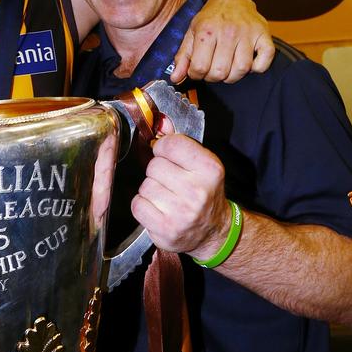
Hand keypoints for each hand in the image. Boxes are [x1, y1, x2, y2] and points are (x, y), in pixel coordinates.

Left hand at [130, 134, 231, 256]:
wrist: (213, 231)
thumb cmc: (204, 192)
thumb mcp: (202, 165)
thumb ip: (180, 142)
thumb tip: (159, 120)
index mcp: (210, 169)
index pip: (170, 144)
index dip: (163, 148)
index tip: (168, 157)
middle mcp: (197, 191)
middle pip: (154, 166)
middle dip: (157, 172)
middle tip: (170, 182)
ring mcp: (181, 213)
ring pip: (144, 186)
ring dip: (150, 190)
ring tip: (166, 197)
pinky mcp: (166, 230)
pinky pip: (138, 205)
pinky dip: (143, 206)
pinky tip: (157, 209)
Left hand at [170, 0, 274, 83]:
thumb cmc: (211, 19)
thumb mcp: (191, 34)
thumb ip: (183, 57)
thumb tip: (176, 78)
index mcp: (207, 30)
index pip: (199, 67)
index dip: (196, 75)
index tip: (198, 71)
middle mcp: (228, 31)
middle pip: (220, 72)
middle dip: (213, 77)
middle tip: (212, 70)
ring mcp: (248, 33)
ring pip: (241, 70)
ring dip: (233, 76)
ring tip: (228, 68)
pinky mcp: (264, 35)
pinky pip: (263, 63)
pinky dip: (256, 69)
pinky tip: (247, 63)